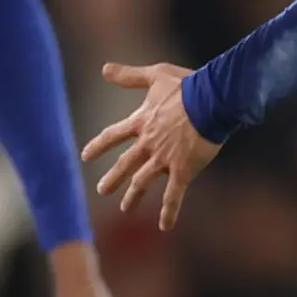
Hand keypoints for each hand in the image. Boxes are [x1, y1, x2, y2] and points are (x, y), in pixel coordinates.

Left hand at [81, 60, 221, 230]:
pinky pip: (174, 195)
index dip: (99, 145)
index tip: (86, 155)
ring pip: (143, 181)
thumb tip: (104, 69)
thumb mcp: (155, 76)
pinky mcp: (182, 170)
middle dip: (113, 178)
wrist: (211, 100)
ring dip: (133, 196)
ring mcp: (164, 159)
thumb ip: (129, 76)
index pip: (114, 135)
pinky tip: (164, 226)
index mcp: (142, 122)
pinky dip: (169, 211)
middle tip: (102, 190)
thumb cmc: (187, 85)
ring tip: (125, 208)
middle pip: (126, 163)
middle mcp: (149, 143)